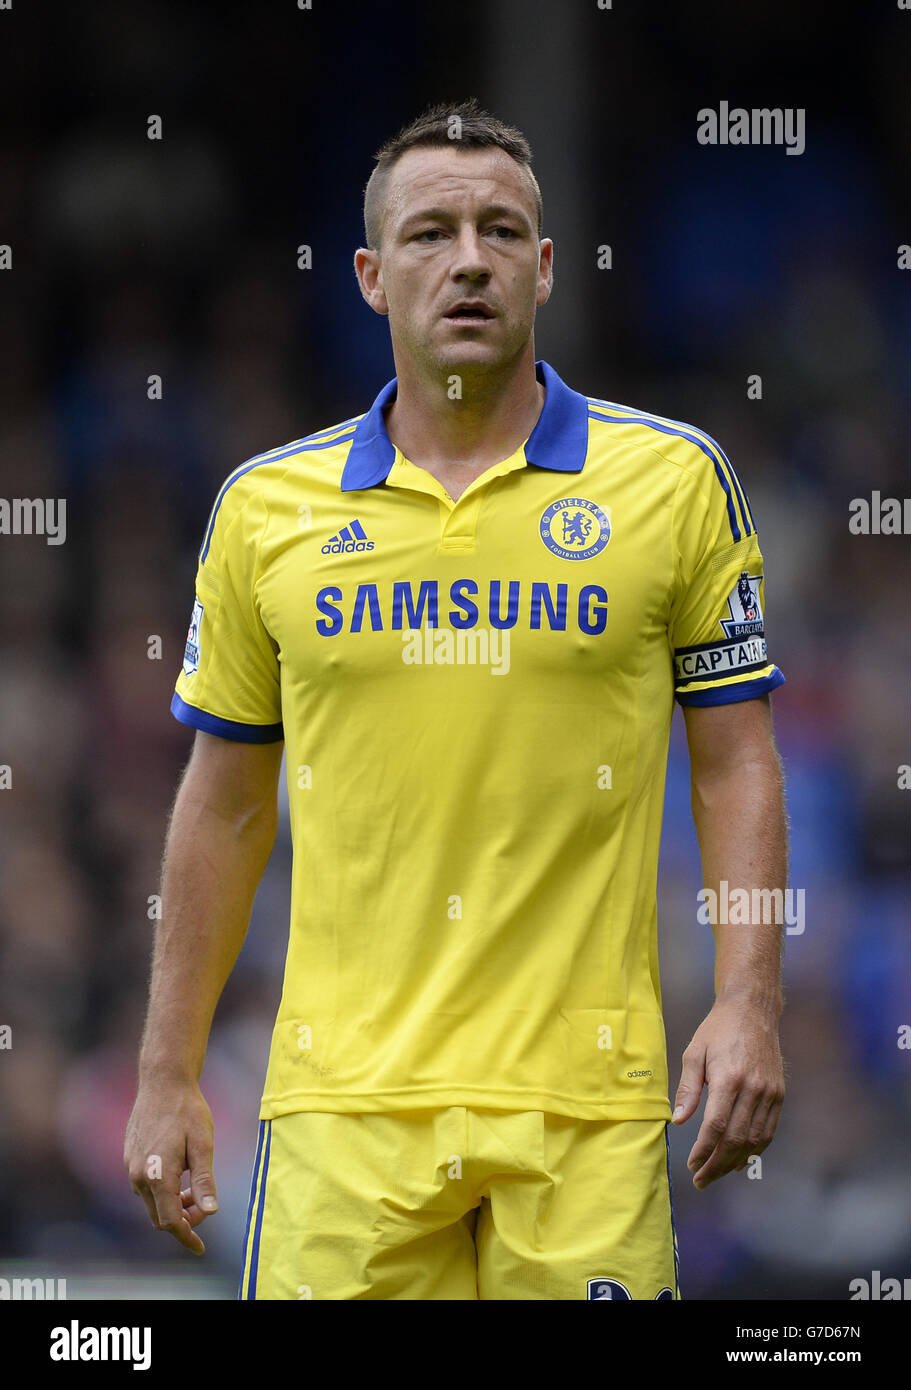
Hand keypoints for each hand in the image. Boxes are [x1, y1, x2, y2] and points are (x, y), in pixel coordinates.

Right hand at [123, 1079, 217, 1253]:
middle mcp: (138, 1175)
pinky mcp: (130, 1157)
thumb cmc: (187, 1111)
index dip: (186, 1237)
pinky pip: (145, 1186)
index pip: (169, 1222)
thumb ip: (204, 1180)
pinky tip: (179, 1175)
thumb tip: (210, 1212)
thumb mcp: (203, 1144)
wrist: (163, 1082)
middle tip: (203, 1208)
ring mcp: (130, 1166)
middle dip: (182, 1220)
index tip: (200, 1248)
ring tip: (193, 1190)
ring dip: (172, 1205)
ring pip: (151, 1201)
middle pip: (159, 1216)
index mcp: (157, 1176)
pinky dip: (162, 1191)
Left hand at [671, 997, 784, 1188]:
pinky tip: (739, 1160)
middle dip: (717, 1164)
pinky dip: (755, 1150)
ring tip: (716, 1173)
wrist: (753, 1010)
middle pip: (736, 1139)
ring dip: (735, 1162)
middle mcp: (753, 1088)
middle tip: (701, 1179)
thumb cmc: (717, 1030)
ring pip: (755, 1140)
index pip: (717, 1126)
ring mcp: (770, 1093)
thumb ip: (688, 1088)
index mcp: (729, 1077)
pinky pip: (768, 1131)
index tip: (691, 1164)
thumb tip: (679, 1120)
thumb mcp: (694, 1052)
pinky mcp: (779, 1094)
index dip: (704, 1150)